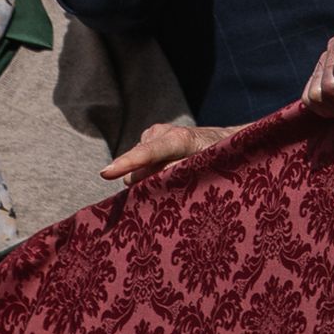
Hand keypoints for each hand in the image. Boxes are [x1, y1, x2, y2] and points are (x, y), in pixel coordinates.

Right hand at [99, 121, 236, 186]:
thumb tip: (151, 180)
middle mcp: (162, 133)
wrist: (227, 139)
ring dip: (146, 178)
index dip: (127, 164)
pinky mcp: (151, 140)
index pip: (147, 153)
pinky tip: (164, 176)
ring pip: (138, 166)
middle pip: (138, 164)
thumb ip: (182, 173)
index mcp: (178, 139)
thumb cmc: (221, 156)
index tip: (105, 174)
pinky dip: (148, 173)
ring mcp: (155, 135)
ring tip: (172, 182)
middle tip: (152, 200)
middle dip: (137, 182)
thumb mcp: (209, 166)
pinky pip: (141, 163)